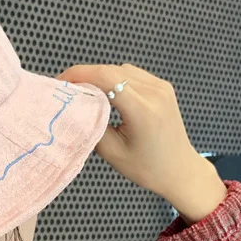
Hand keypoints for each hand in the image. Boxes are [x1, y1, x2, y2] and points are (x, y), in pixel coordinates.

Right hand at [56, 62, 219, 204]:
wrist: (180, 170)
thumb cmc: (148, 168)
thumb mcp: (113, 153)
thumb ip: (93, 127)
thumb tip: (76, 109)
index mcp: (143, 110)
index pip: (106, 78)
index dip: (80, 75)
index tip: (60, 84)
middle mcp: (155, 92)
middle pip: (112, 70)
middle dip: (85, 74)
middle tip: (65, 88)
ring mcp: (161, 87)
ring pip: (121, 69)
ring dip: (99, 76)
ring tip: (82, 90)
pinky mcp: (162, 87)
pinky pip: (132, 74)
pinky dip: (113, 78)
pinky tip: (103, 92)